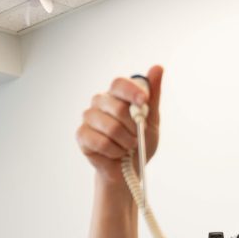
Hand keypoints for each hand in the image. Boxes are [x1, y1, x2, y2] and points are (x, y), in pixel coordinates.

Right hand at [76, 65, 162, 185]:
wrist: (128, 170)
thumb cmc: (139, 142)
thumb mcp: (151, 119)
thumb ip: (153, 95)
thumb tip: (157, 67)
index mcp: (116, 95)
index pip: (119, 84)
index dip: (131, 91)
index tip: (143, 102)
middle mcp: (99, 102)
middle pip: (117, 107)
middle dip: (133, 127)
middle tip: (137, 137)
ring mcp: (88, 118)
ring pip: (110, 127)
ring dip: (125, 142)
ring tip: (127, 147)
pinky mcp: (81, 135)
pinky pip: (100, 142)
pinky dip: (114, 151)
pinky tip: (115, 153)